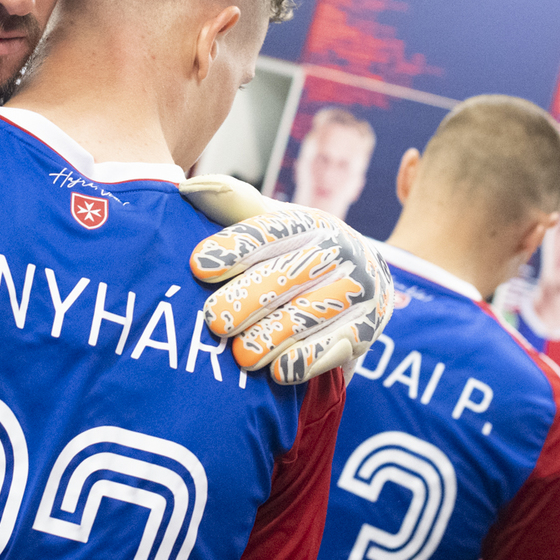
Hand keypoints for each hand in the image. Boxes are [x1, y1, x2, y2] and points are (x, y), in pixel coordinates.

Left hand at [183, 175, 393, 384]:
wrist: (358, 284)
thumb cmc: (294, 253)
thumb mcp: (268, 224)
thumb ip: (231, 206)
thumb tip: (189, 187)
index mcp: (310, 222)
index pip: (271, 230)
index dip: (236, 246)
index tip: (199, 264)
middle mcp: (341, 250)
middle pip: (290, 274)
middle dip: (249, 298)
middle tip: (214, 320)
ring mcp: (360, 289)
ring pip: (312, 313)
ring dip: (275, 335)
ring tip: (242, 356)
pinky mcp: (370, 327)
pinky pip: (341, 345)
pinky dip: (310, 360)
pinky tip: (281, 372)